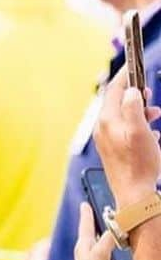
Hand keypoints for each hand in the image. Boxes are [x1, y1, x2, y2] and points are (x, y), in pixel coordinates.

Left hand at [70, 201, 115, 259]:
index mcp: (83, 245)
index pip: (85, 224)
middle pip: (93, 231)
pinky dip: (115, 247)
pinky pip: (110, 253)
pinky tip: (120, 247)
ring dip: (107, 233)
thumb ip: (108, 239)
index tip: (84, 202)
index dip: (86, 213)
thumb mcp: (99, 256)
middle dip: (97, 220)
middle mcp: (87, 251)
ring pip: (102, 242)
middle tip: (103, 209)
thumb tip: (118, 225)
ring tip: (113, 225)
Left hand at [94, 68, 160, 206]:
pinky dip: (139, 126)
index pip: (113, 90)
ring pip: (123, 116)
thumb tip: (131, 91)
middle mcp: (103, 129)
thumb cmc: (139, 164)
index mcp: (107, 121)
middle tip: (150, 93)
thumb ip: (134, 107)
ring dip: (140, 111)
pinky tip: (152, 135)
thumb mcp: (140, 130)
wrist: (133, 193)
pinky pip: (126, 131)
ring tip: (155, 115)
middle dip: (135, 95)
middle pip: (117, 102)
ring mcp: (107, 140)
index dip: (125, 76)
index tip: (134, 66)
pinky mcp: (113, 150)